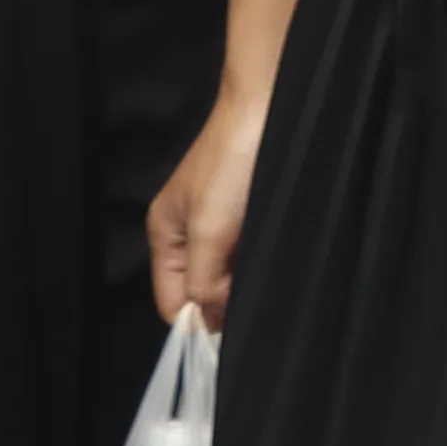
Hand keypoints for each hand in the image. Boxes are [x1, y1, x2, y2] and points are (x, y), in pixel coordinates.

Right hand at [149, 87, 267, 329]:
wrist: (274, 106)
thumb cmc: (234, 165)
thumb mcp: (210, 228)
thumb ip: (204, 279)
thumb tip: (208, 323)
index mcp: (166, 235)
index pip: (171, 301)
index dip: (195, 324)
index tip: (228, 339)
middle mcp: (191, 233)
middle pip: (202, 291)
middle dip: (223, 306)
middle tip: (257, 315)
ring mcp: (224, 224)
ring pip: (230, 275)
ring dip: (246, 287)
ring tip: (272, 293)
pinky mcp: (254, 214)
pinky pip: (252, 256)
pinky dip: (262, 266)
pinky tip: (280, 269)